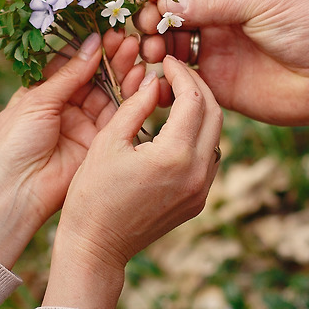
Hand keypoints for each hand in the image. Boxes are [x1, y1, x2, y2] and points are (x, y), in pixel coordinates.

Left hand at [0, 30, 148, 268]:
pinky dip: (131, 96)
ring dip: (124, 72)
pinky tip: (141, 77)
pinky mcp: (99, 142)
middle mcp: (65, 107)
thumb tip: (92, 43)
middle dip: (111, 58)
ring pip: (108, 93)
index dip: (89, 49)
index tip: (108, 31)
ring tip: (138, 52)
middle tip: (129, 39)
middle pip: (93, 77)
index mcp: (42, 94)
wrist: (16, 191)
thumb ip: (68, 74)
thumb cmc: (13, 143)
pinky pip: (118, 116)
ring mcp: (83, 125)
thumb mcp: (37, 100)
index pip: (71, 64)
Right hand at [44, 56, 222, 308]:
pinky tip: (175, 126)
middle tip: (175, 73)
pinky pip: (209, 158)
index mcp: (175, 155)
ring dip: (201, 110)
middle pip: (215, 113)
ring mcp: (201, 190)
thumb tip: (154, 81)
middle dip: (197, 87)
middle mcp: (197, 173)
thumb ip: (135, 106)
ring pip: (216, 135)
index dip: (182, 73)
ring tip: (173, 97)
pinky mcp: (198, 201)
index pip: (193, 98)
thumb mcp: (107, 142)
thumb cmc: (92, 194)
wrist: (97, 247)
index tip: (166, 62)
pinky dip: (198, 135)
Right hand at [134, 0, 308, 132]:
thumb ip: (211, 2)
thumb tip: (163, 7)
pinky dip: (162, 81)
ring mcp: (214, 46)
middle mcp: (216, 11)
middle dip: (148, 14)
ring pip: (165, 41)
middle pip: (164, 5)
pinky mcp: (215, 82)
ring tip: (154, 54)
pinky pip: (178, 80)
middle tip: (147, 28)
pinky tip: (157, 83)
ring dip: (151, 45)